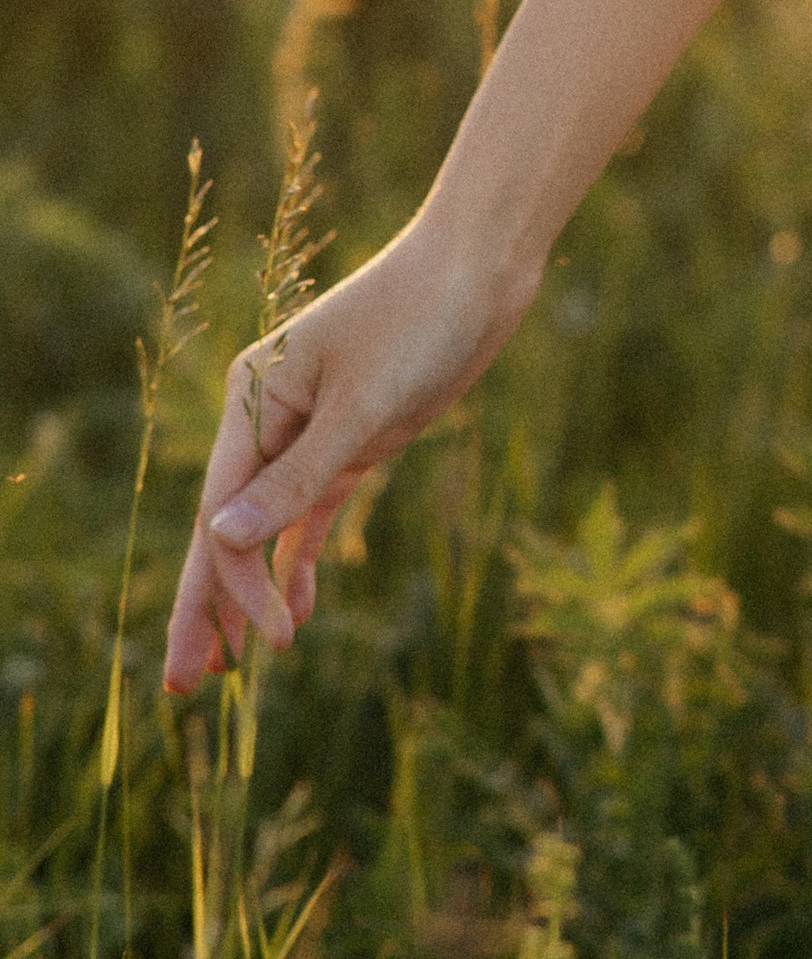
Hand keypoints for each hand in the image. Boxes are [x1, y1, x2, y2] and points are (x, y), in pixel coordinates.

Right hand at [163, 208, 538, 694]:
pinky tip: (297, 609)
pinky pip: (312, 511)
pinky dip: (300, 559)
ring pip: (264, 527)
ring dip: (249, 592)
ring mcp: (310, 432)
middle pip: (226, 527)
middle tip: (185, 688)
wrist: (479, 271)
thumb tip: (220, 537)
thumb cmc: (417, 320)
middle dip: (207, 607)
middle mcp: (268, 419)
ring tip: (234, 667)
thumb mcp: (362, 403)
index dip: (228, 584)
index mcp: (252, 399)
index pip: (221, 510)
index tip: (263, 643)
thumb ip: (297, 476)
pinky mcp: (352, 441)